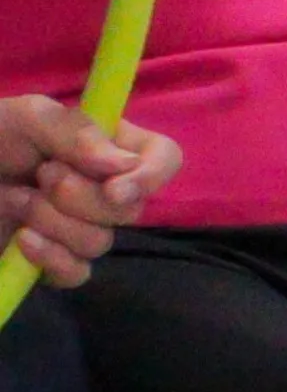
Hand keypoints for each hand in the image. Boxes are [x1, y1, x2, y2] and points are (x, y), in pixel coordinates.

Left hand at [0, 99, 167, 284]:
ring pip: (100, 242)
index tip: (115, 186)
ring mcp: (79, 227)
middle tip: (41, 175)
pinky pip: (76, 273)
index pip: (165, 159)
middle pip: (131, 209)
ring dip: (54, 222)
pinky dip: (51, 259)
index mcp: (111, 148)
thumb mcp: (29, 117)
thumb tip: (123, 168)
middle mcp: (104, 188)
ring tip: (16, 200)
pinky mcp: (52, 261)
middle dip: (82, 197)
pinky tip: (22, 241)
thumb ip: (77, 133)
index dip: (152, 176)